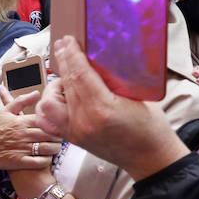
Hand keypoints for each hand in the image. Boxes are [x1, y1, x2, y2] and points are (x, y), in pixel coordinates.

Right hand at [0, 89, 61, 177]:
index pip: (46, 121)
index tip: (59, 125)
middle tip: (61, 137)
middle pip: (50, 135)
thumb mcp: (5, 111)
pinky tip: (47, 158)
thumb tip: (36, 93)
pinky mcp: (19, 162)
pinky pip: (39, 162)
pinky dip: (47, 160)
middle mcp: (23, 135)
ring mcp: (21, 149)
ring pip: (47, 149)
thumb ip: (21, 100)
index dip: (55, 123)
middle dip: (58, 137)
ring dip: (55, 149)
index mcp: (21, 122)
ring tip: (56, 147)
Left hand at [36, 36, 189, 180]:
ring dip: (54, 86)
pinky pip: (47, 121)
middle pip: (65, 84)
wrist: (150, 158)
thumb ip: (114, 79)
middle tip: (62, 46)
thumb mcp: (137, 96)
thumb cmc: (150, 127)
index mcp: (103, 109)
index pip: (80, 74)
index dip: (72, 54)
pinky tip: (58, 98)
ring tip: (65, 78)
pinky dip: (48, 107)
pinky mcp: (71, 139)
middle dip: (63, 62)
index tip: (67, 41)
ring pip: (49, 102)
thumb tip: (96, 58)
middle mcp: (84, 121)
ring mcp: (75, 132)